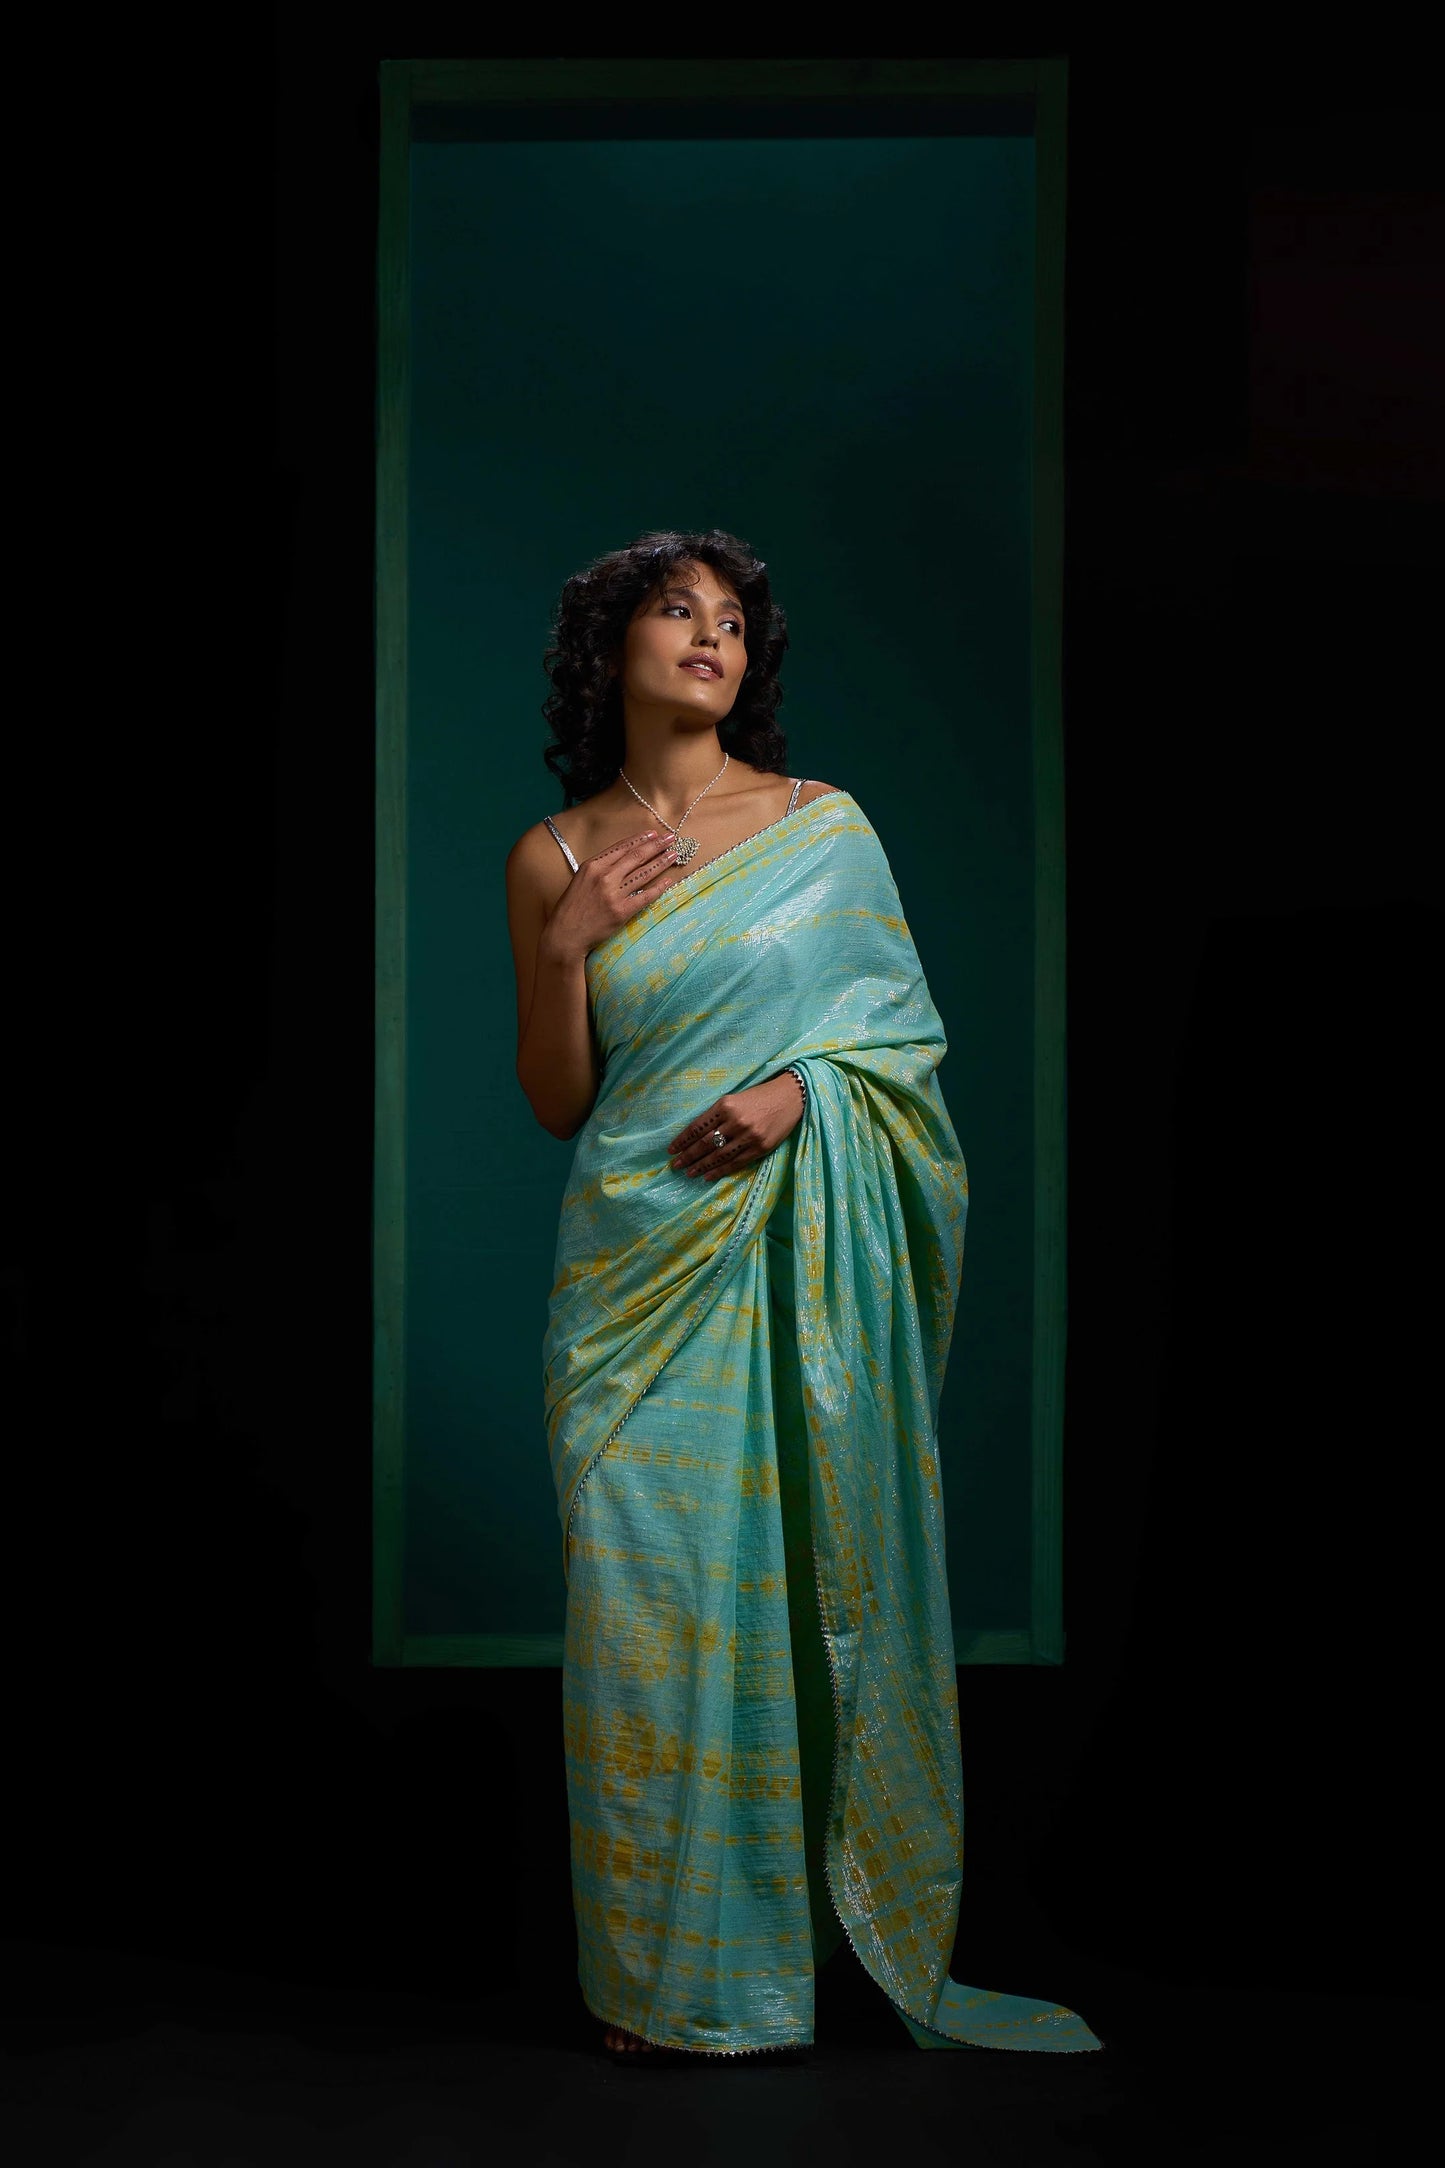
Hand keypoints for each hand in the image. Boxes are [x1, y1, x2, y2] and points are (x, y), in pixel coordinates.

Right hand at [540, 829, 682, 962]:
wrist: (566, 934)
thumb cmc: (571, 907)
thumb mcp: (580, 879)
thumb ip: (599, 868)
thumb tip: (621, 859)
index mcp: (592, 865)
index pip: (622, 847)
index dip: (640, 839)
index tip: (654, 834)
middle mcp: (604, 876)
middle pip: (636, 857)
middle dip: (656, 845)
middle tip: (671, 838)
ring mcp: (614, 894)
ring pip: (644, 873)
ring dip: (661, 862)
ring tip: (674, 855)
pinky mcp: (621, 911)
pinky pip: (645, 897)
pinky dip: (659, 888)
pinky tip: (668, 881)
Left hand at [668, 1071, 805, 1181]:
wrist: (791, 1097)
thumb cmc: (759, 1096)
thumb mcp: (734, 1099)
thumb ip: (717, 1115)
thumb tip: (696, 1136)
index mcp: (725, 1105)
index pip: (697, 1126)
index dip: (682, 1140)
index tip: (671, 1150)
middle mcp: (735, 1121)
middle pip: (705, 1143)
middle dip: (688, 1156)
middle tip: (675, 1166)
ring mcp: (748, 1136)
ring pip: (719, 1156)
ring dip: (701, 1166)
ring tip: (689, 1173)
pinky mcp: (760, 1147)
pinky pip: (736, 1163)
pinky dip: (720, 1171)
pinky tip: (708, 1176)